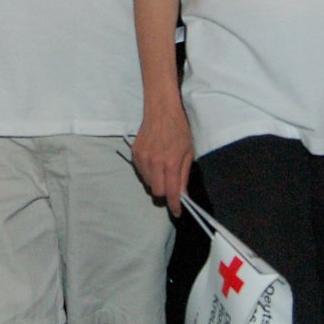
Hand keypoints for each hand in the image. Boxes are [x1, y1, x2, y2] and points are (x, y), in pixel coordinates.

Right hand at [131, 101, 194, 216]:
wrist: (161, 110)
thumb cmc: (179, 129)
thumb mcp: (189, 152)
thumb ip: (184, 175)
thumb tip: (183, 194)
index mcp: (171, 163)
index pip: (171, 192)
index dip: (174, 205)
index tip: (177, 212)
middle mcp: (155, 163)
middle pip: (156, 192)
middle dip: (164, 194)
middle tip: (170, 189)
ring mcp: (142, 158)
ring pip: (147, 183)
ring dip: (155, 183)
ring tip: (162, 172)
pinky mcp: (134, 153)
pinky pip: (140, 172)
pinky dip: (147, 173)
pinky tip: (154, 164)